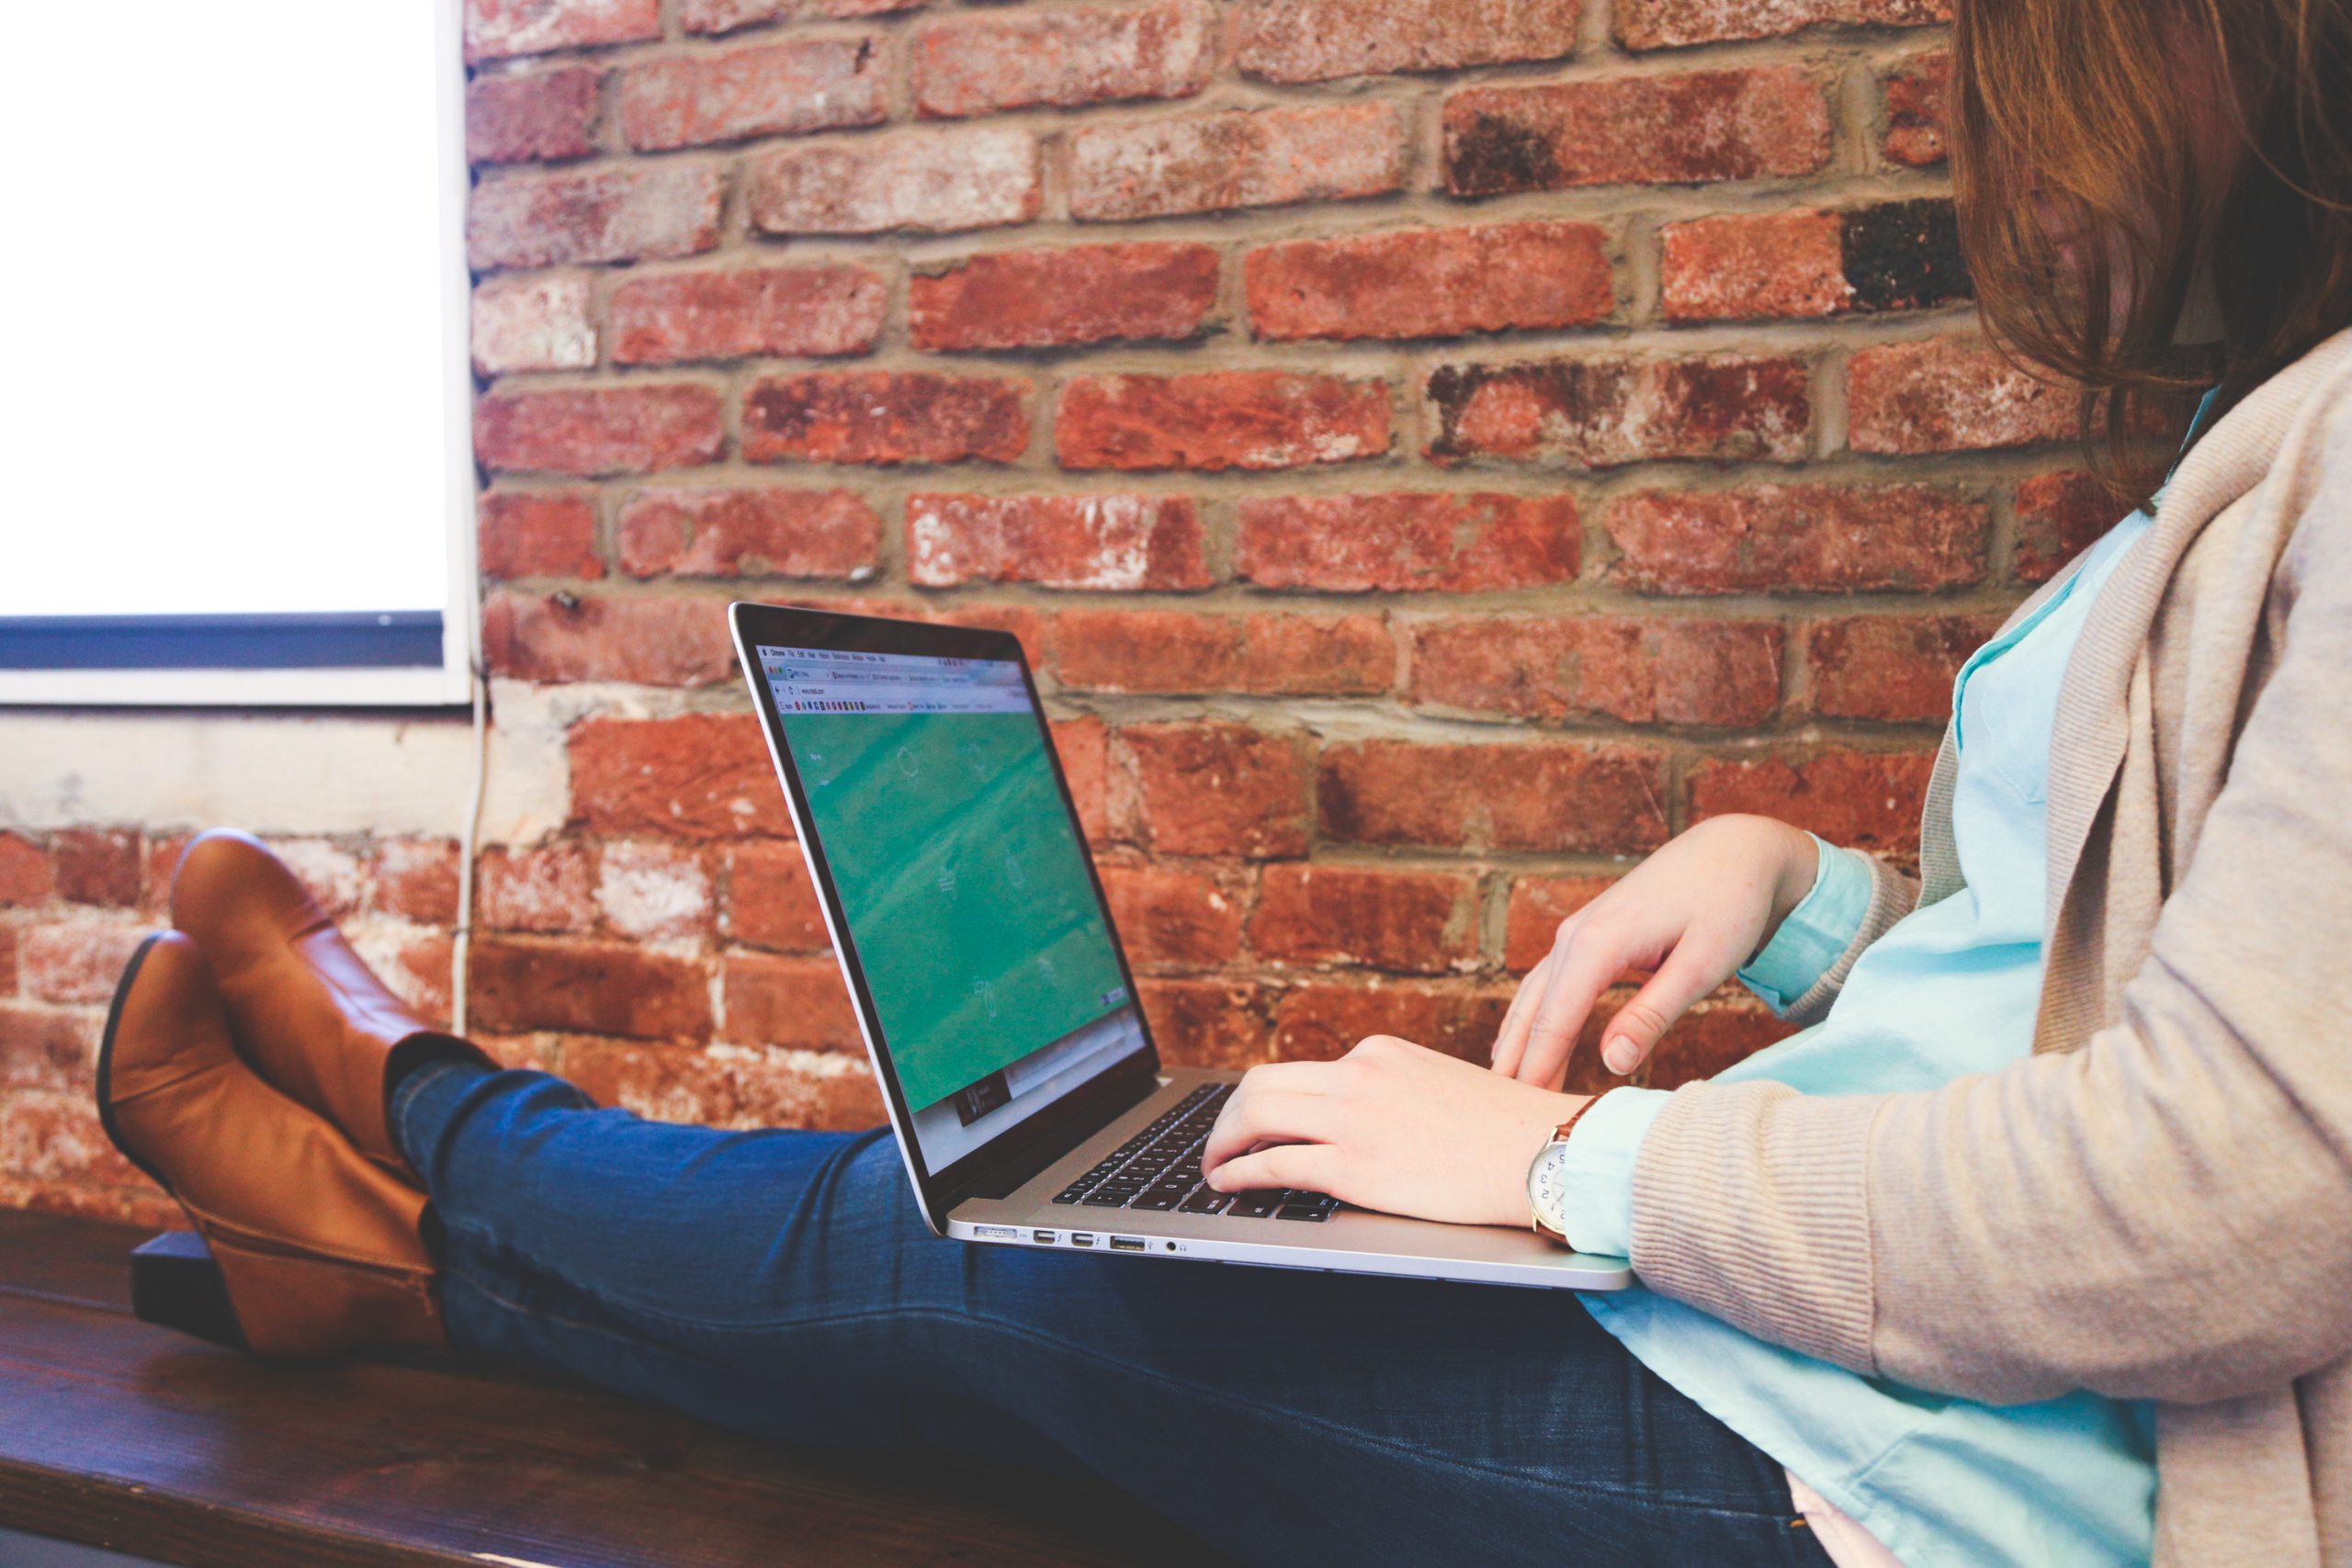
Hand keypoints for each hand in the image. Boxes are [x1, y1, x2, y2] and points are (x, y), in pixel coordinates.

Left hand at [1201, 1035, 1580, 1226]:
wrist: (1544, 1153)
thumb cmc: (1503, 1133)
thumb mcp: (1436, 1086)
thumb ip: (1391, 1093)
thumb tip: (1356, 1121)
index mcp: (1377, 1053)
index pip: (1299, 1071)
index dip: (1264, 1100)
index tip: (1251, 1121)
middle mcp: (1357, 1075)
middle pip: (1260, 1084)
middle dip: (1228, 1117)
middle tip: (1218, 1144)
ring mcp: (1352, 1118)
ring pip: (1255, 1117)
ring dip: (1222, 1143)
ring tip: (1213, 1167)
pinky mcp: (1354, 1166)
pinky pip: (1272, 1165)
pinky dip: (1238, 1173)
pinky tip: (1228, 1184)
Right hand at [1490, 814, 1817, 1090]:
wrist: (1734, 850)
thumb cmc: (1727, 905)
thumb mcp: (1701, 965)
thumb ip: (1652, 1014)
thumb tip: (1612, 1063)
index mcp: (1599, 943)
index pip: (1555, 1020)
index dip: (1537, 1067)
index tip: (1521, 1112)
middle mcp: (1576, 936)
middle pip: (1534, 1011)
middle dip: (1517, 1062)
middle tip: (1499, 1117)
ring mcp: (1577, 932)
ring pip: (1533, 996)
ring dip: (1517, 1041)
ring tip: (1502, 1088)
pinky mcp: (1587, 933)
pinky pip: (1547, 983)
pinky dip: (1532, 1017)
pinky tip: (1523, 1041)